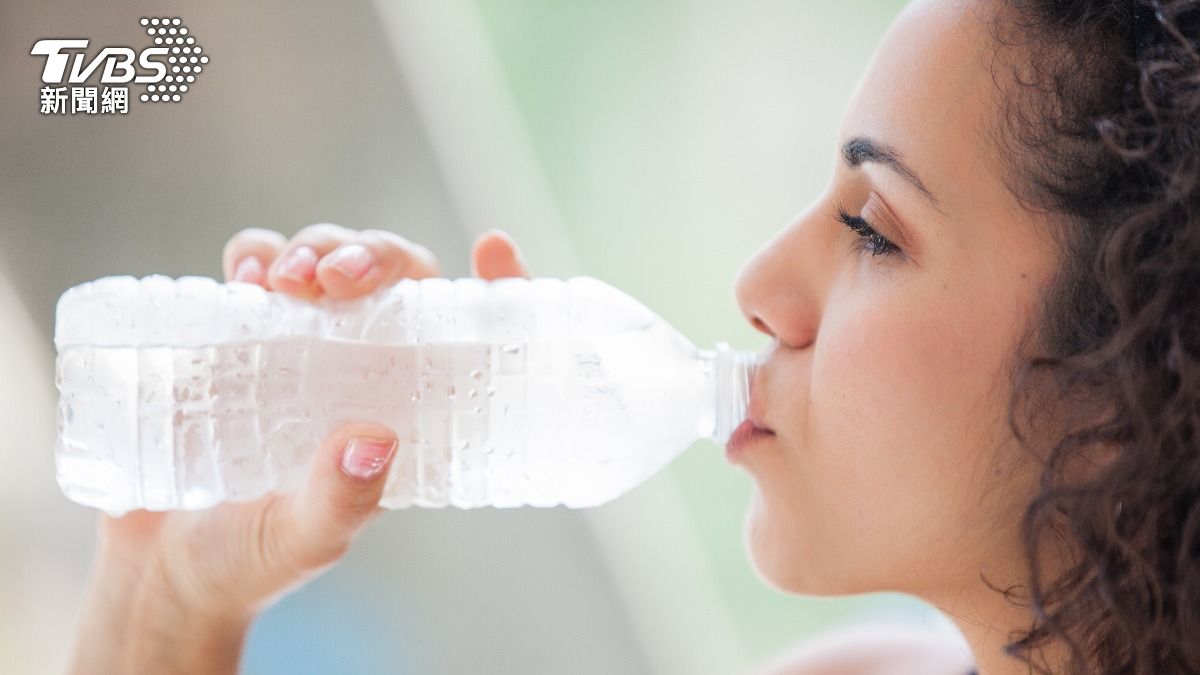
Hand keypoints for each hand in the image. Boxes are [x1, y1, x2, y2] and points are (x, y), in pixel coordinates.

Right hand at [68, 224, 530, 673]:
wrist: (162, 569)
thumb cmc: (254, 561)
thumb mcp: (306, 539)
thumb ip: (342, 500)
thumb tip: (375, 442)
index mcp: (406, 408)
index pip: (467, 334)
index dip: (495, 287)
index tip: (494, 249)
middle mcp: (363, 364)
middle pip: (393, 276)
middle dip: (373, 257)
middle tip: (338, 279)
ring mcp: (301, 339)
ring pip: (328, 255)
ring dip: (315, 248)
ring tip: (286, 281)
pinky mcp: (238, 329)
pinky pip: (256, 266)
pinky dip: (253, 255)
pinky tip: (244, 278)